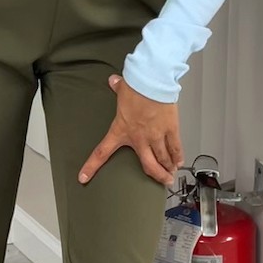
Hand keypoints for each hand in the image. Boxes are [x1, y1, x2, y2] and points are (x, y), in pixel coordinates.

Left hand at [77, 73, 182, 187]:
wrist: (153, 83)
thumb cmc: (137, 87)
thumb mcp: (122, 88)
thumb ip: (117, 87)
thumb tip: (113, 81)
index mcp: (121, 130)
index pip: (101, 152)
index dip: (91, 167)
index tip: (84, 177)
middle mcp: (139, 138)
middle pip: (148, 165)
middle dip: (157, 175)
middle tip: (162, 180)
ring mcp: (156, 136)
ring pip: (163, 159)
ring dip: (167, 167)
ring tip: (171, 173)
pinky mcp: (170, 129)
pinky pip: (175, 147)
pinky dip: (178, 156)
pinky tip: (179, 161)